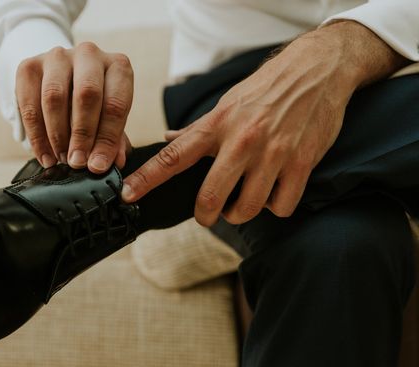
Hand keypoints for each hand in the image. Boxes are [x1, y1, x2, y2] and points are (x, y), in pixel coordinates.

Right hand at [16, 42, 133, 172]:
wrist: (62, 78)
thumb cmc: (93, 104)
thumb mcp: (108, 119)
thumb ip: (114, 140)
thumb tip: (115, 163)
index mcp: (117, 66)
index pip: (115, 103)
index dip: (107, 139)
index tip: (97, 165)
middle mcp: (89, 54)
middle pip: (86, 94)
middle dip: (81, 135)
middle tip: (77, 163)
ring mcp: (57, 56)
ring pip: (54, 97)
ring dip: (57, 135)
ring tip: (61, 160)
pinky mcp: (29, 66)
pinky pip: (29, 104)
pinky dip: (36, 136)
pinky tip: (45, 156)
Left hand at [121, 21, 408, 225]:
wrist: (319, 69)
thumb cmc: (267, 88)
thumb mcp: (227, 103)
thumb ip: (198, 129)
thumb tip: (167, 141)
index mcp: (216, 125)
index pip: (173, 156)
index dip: (147, 179)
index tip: (127, 194)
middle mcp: (241, 140)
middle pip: (210, 198)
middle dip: (205, 216)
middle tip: (209, 214)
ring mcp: (272, 153)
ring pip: (245, 209)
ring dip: (240, 213)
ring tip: (244, 199)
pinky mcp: (301, 163)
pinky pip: (280, 207)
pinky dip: (274, 206)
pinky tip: (274, 192)